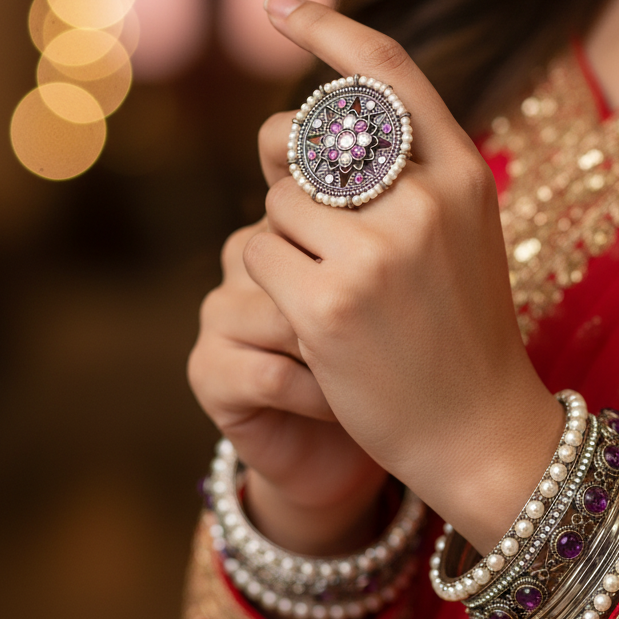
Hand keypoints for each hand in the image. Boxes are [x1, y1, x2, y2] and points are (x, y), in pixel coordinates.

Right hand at [188, 222, 387, 555]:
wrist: (362, 442)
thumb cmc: (394, 351)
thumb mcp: (403, 274)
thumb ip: (391, 217)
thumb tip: (412, 176)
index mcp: (291, 217)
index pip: (309, 193)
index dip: (350, 241)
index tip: (393, 286)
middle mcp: (244, 252)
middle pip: (300, 254)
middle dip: (357, 300)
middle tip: (386, 333)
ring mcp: (220, 309)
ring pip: (286, 315)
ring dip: (344, 355)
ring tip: (367, 373)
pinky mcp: (207, 368)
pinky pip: (272, 373)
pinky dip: (321, 398)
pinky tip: (341, 407)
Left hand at [244, 0, 563, 553]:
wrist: (479, 432)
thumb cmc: (459, 329)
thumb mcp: (458, 233)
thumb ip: (399, 174)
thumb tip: (288, 129)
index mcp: (464, 173)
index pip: (387, 70)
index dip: (327, 28)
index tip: (279, 7)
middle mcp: (426, 201)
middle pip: (310, 138)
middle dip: (290, 171)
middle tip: (311, 220)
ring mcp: (377, 253)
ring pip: (277, 200)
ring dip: (285, 239)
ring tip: (329, 287)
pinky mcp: (328, 304)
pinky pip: (259, 254)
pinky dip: (271, 280)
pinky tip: (310, 320)